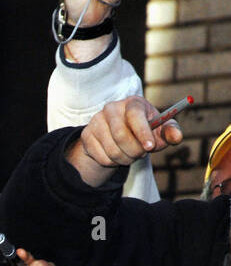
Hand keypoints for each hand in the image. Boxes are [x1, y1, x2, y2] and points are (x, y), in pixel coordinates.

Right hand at [68, 96, 183, 186]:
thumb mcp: (160, 131)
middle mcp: (112, 108)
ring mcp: (96, 121)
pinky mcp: (87, 135)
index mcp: (132, 103)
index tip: (150, 147)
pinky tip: (116, 156)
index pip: (135, 116)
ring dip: (125, 159)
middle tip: (141, 154)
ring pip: (112, 150)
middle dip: (134, 151)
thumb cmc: (145, 131)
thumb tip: (177, 137)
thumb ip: (171, 132)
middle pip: (121, 136)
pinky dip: (112, 162)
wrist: (118, 136)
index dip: (142, 133)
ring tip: (129, 155)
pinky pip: (102, 157)